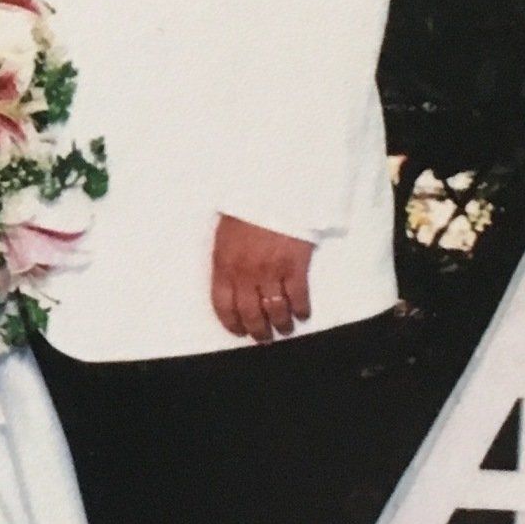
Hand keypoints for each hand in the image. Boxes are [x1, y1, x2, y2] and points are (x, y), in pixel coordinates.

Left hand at [212, 216, 313, 344]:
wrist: (273, 186)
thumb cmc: (247, 205)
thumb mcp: (225, 230)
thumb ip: (225, 257)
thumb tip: (228, 277)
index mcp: (224, 262)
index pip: (222, 304)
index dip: (231, 323)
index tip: (238, 331)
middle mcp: (245, 272)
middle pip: (250, 314)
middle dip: (257, 331)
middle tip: (263, 337)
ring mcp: (271, 270)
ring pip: (274, 310)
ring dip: (280, 324)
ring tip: (284, 328)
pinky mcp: (295, 265)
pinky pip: (298, 297)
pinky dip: (300, 309)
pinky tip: (302, 313)